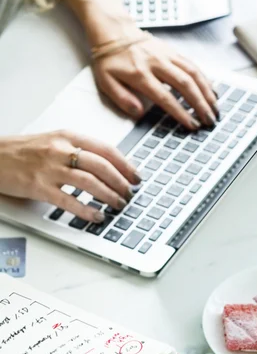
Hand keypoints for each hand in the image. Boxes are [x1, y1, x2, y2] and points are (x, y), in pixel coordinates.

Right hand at [0, 131, 140, 222]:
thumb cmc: (24, 151)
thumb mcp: (55, 141)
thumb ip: (81, 150)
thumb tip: (112, 165)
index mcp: (68, 136)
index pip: (106, 149)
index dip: (126, 165)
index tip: (137, 176)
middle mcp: (60, 150)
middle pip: (102, 166)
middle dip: (121, 182)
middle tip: (130, 193)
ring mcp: (49, 169)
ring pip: (89, 182)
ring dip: (109, 196)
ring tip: (119, 204)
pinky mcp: (38, 187)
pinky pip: (69, 201)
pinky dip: (87, 210)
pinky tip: (97, 216)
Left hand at [92, 29, 218, 130]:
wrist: (114, 32)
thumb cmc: (110, 60)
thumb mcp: (106, 81)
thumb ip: (122, 98)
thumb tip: (139, 112)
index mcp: (140, 73)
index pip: (165, 97)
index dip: (181, 113)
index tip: (192, 125)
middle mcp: (157, 63)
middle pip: (185, 84)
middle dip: (200, 104)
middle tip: (210, 120)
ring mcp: (167, 55)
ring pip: (193, 73)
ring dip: (207, 92)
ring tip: (215, 109)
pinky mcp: (173, 51)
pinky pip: (193, 65)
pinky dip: (205, 79)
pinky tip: (212, 92)